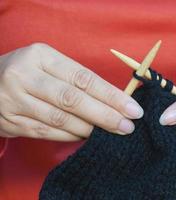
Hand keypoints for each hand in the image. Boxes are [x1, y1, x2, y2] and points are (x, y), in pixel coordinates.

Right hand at [0, 43, 142, 140]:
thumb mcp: (51, 65)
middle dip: (105, 115)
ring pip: (60, 119)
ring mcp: (14, 100)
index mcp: (41, 56)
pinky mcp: (10, 121)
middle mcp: (25, 76)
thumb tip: (116, 99)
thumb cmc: (31, 72)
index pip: (84, 78)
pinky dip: (70, 136)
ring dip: (90, 128)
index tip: (132, 108)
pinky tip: (87, 136)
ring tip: (111, 132)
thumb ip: (79, 80)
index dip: (111, 95)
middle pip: (73, 99)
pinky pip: (47, 132)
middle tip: (127, 126)